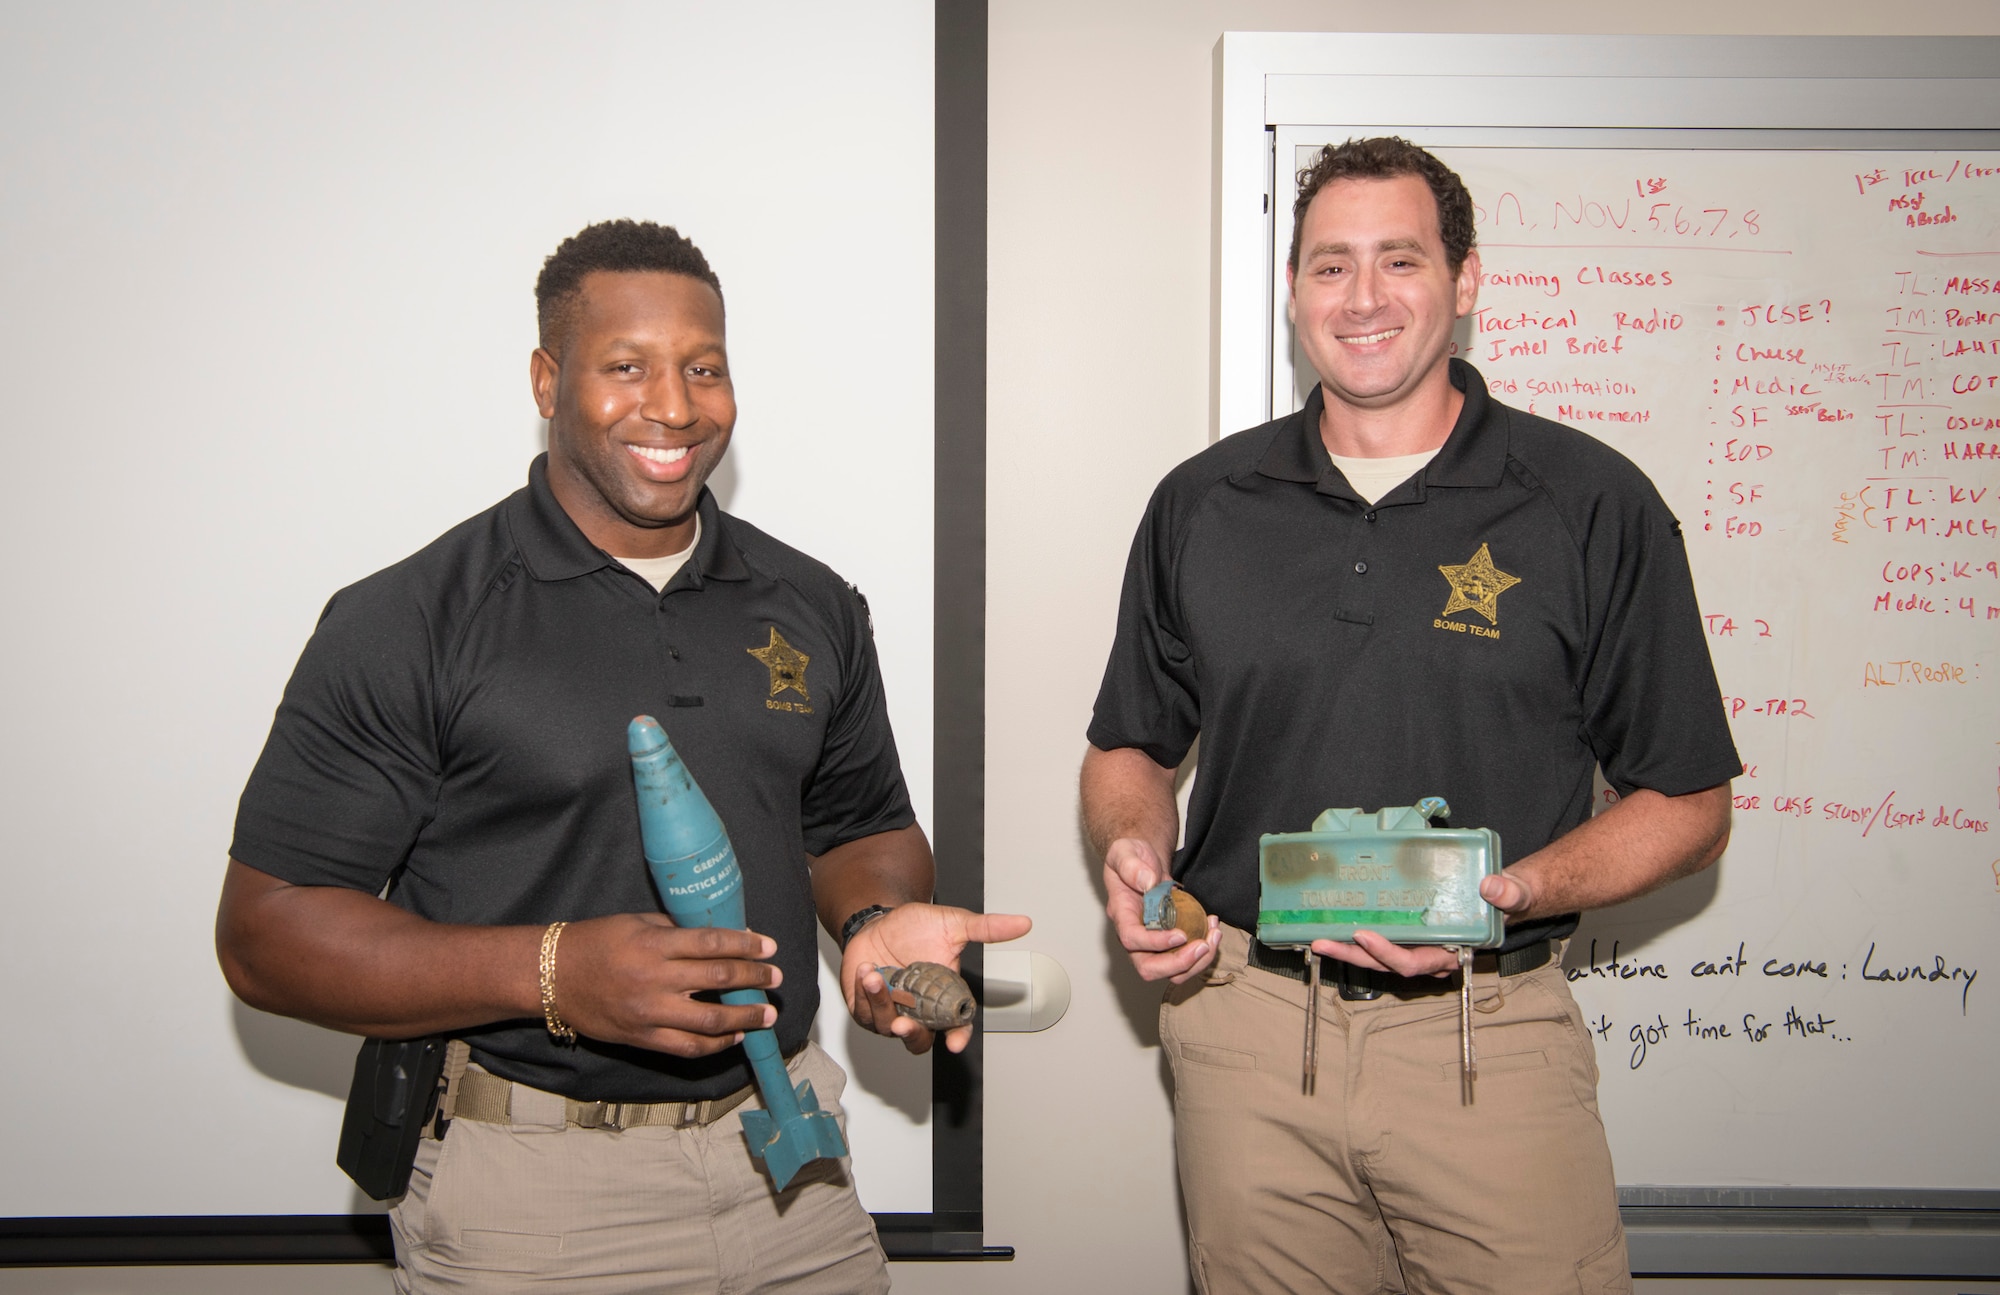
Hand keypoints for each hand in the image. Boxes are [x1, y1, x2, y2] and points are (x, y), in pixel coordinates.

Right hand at [552, 913, 780, 1057]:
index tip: (769, 947)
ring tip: (766, 1015)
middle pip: (718, 979)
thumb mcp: (636, 922)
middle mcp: (654, 979)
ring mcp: (648, 1013)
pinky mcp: (641, 1038)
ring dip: (745, 1017)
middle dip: (753, 978)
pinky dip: (716, 1043)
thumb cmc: (595, 942)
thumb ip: (675, 930)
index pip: (712, 943)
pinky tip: (734, 1036)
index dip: (746, 946)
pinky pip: (687, 1047)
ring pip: (710, 1020)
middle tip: (775, 978)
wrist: (551, 976)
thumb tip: (719, 936)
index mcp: (653, 944)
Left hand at [843, 903, 1030, 1054]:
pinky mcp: (866, 1007)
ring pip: (888, 1026)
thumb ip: (987, 927)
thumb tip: (1022, 923)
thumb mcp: (954, 923)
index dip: (958, 1037)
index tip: (954, 1043)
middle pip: (920, 1039)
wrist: (879, 921)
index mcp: (944, 998)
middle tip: (904, 1022)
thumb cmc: (916, 927)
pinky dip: (864, 995)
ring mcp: (892, 1011)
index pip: (956, 1026)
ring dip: (880, 1003)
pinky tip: (866, 972)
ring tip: (876, 975)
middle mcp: (919, 1010)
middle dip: (911, 1034)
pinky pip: (865, 1012)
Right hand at [1103, 837, 1217, 983]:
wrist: (1144, 861)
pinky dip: (1204, 951)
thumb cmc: (1131, 857)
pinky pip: (1185, 959)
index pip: (1132, 939)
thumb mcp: (1124, 851)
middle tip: (1203, 945)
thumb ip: (1131, 865)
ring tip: (1214, 935)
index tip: (1180, 935)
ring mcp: (1152, 942)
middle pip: (1149, 968)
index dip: (1155, 943)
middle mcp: (1134, 935)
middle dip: (1179, 963)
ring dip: (1197, 961)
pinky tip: (1212, 927)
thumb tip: (1147, 882)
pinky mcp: (1169, 942)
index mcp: (1121, 914)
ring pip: (1171, 971)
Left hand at [1307, 869, 1538, 975]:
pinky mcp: (1413, 931)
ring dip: (1348, 948)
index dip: (1387, 952)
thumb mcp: (1517, 894)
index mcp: (1452, 952)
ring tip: (1316, 937)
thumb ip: (1510, 894)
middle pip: (1385, 963)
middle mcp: (1432, 955)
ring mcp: (1420, 945)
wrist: (1510, 896)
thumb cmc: (1512, 899)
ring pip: (1378, 955)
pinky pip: (1382, 938)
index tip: (1363, 933)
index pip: (1413, 963)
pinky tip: (1336, 923)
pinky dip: (1359, 934)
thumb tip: (1492, 887)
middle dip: (1352, 954)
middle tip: (1320, 942)